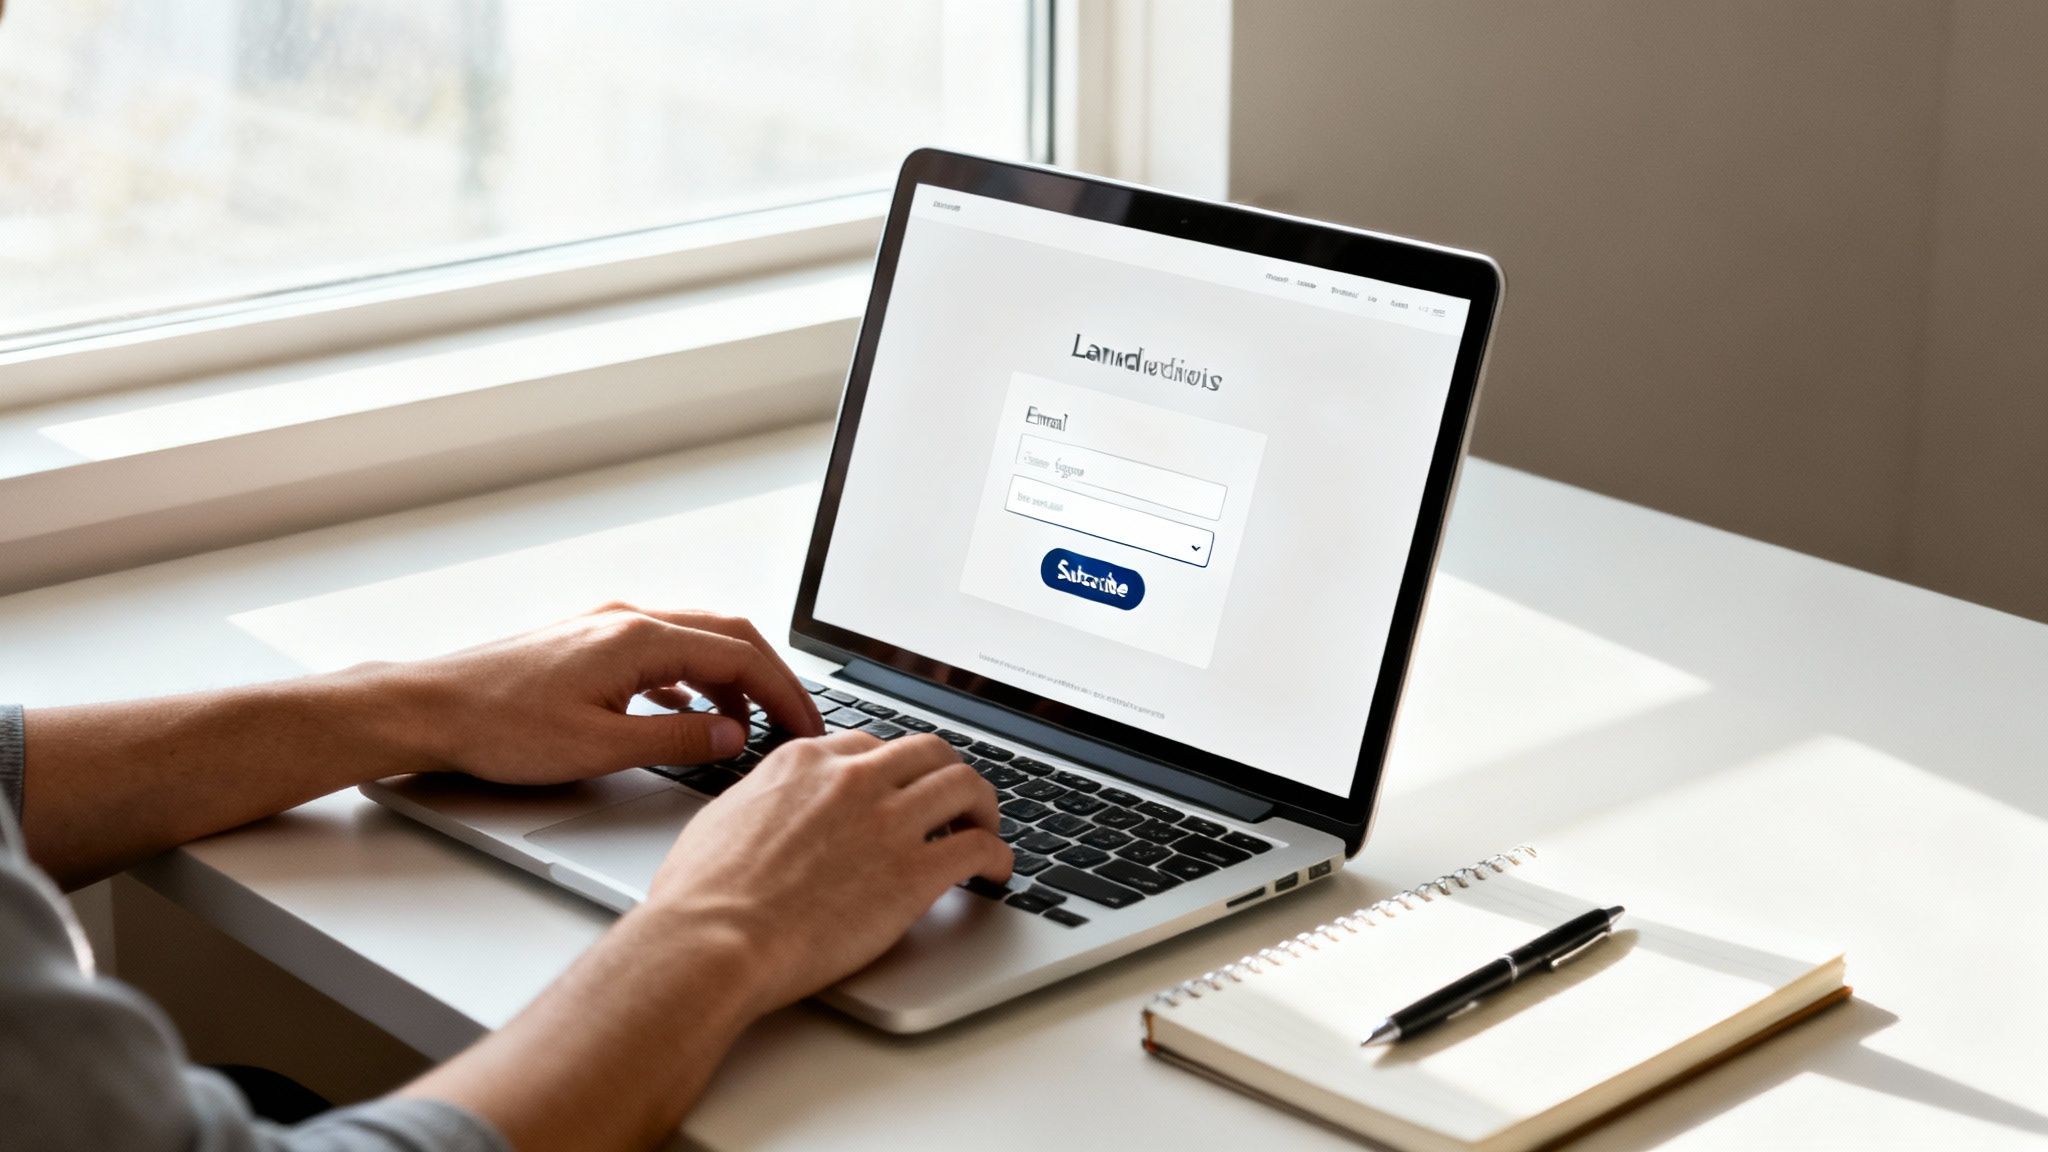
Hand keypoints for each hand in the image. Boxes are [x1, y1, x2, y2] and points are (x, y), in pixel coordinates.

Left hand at [369, 602, 824, 785]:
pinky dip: (692, 681)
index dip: (784, 693)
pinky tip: (688, 715)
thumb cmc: (500, 727)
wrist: (427, 708)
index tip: (806, 727)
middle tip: (796, 723)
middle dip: (769, 680)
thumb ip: (677, 741)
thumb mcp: (600, 748)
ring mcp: (606, 627)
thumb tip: (734, 737)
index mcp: (639, 639)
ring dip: (730, 681)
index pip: (740, 656)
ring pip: (694, 642)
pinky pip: (661, 653)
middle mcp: (627, 620)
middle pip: (726, 636)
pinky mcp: (587, 644)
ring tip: (747, 728)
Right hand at [636, 729, 1013, 1017]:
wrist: (712, 940)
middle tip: (956, 802)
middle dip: (947, 773)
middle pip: (928, 752)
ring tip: (986, 829)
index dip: (893, 769)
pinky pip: (979, 848)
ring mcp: (887, 821)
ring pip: (965, 786)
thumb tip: (772, 809)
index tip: (901, 789)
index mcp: (804, 762)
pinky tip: (996, 871)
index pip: (869, 745)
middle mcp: (852, 780)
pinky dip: (998, 855)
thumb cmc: (702, 896)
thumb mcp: (724, 817)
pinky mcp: (913, 871)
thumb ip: (764, 800)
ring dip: (984, 807)